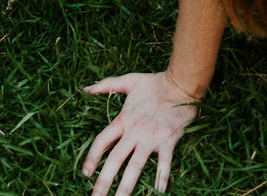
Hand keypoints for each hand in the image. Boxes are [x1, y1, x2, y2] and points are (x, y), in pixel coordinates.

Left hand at [83, 72, 200, 195]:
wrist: (182, 83)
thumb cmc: (156, 83)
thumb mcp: (129, 81)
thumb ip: (106, 85)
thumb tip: (86, 89)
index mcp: (123, 119)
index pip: (102, 142)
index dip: (92, 158)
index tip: (85, 173)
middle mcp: (134, 132)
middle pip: (115, 160)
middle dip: (104, 181)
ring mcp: (151, 138)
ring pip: (136, 166)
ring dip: (127, 186)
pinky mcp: (168, 141)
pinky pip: (164, 163)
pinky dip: (161, 178)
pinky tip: (159, 192)